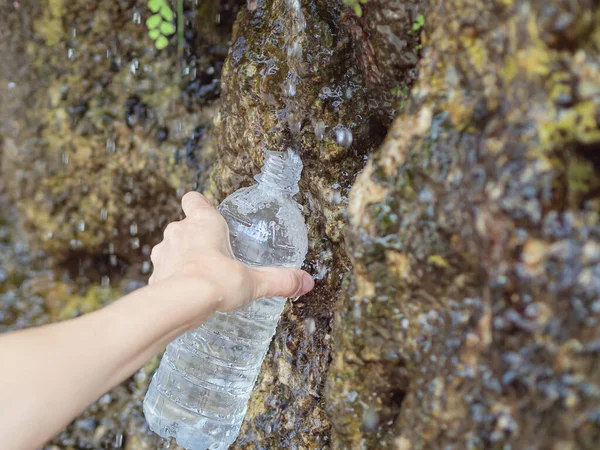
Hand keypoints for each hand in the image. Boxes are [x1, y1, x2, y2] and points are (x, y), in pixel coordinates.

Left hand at [149, 192, 313, 316]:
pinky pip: (163, 272)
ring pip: (171, 248)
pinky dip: (172, 279)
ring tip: (200, 276)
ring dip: (182, 258)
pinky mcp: (154, 275)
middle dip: (196, 238)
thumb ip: (280, 280)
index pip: (193, 199)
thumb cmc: (214, 282)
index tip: (210, 216)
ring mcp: (162, 253)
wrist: (178, 305)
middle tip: (214, 254)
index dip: (200, 205)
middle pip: (184, 225)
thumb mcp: (253, 281)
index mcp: (203, 223)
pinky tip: (186, 293)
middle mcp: (178, 232)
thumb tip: (305, 282)